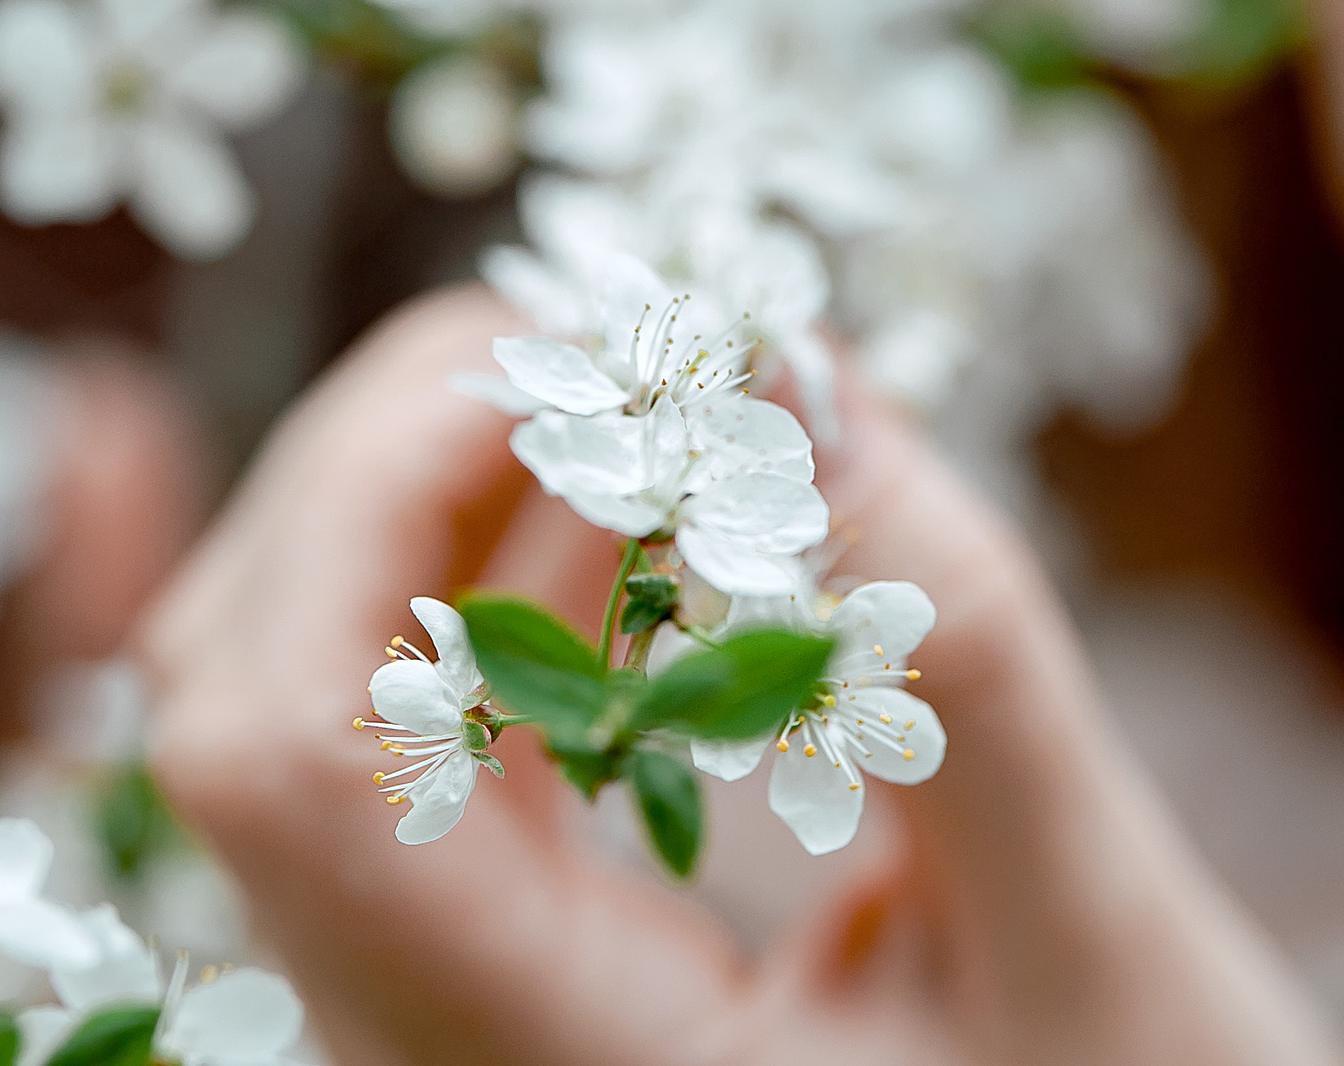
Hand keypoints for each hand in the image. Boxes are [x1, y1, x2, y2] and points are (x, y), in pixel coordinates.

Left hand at [141, 288, 1343, 1065]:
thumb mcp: (1095, 934)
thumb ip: (957, 662)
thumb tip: (803, 379)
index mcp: (553, 1057)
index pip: (287, 755)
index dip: (370, 497)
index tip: (575, 364)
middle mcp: (445, 1032)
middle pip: (248, 687)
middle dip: (401, 456)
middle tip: (619, 348)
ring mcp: (457, 988)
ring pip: (323, 684)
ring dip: (463, 500)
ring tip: (668, 410)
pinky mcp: (514, 938)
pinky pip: (430, 718)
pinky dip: (524, 576)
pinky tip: (672, 521)